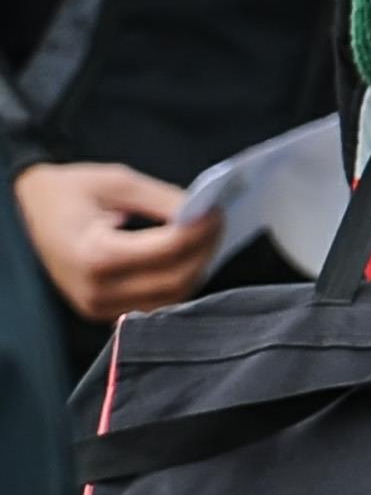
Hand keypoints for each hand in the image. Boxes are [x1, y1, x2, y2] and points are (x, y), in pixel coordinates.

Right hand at [15, 161, 217, 321]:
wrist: (28, 210)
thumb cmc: (69, 192)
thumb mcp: (117, 182)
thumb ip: (164, 200)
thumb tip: (205, 213)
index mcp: (94, 255)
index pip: (167, 251)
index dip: (201, 231)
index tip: (218, 211)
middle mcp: (96, 290)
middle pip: (176, 280)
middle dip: (205, 249)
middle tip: (218, 221)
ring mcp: (98, 307)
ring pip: (171, 298)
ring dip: (196, 267)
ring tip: (205, 236)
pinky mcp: (103, 312)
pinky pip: (155, 303)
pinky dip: (177, 280)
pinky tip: (187, 254)